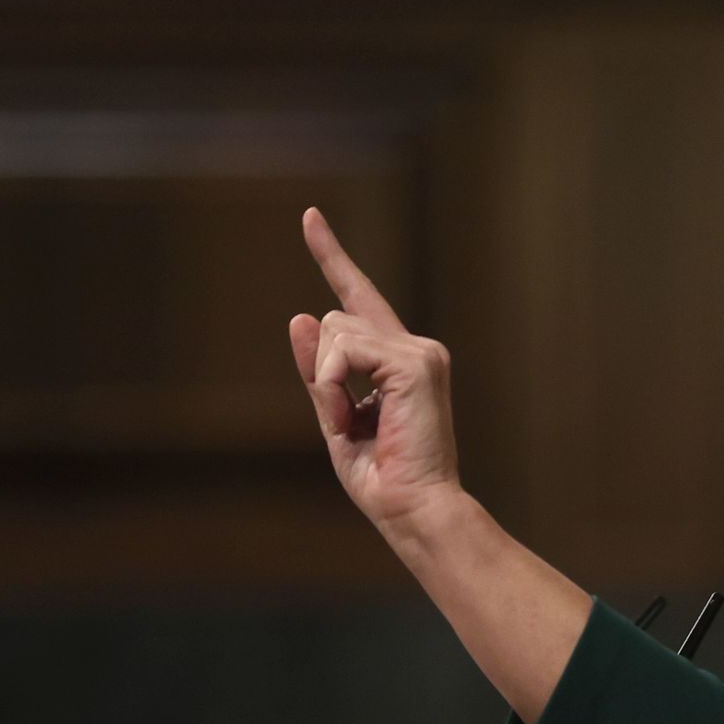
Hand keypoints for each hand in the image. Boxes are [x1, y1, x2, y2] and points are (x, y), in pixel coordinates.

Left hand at [289, 207, 461, 530]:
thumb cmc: (381, 477)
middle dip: (322, 372)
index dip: (331, 255)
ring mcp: (421, 352)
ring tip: (355, 424)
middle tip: (347, 423)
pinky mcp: (416, 362)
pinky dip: (333, 387)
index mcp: (400, 361)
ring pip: (336, 330)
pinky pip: (344, 351)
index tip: (309, 216)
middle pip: (334, 319)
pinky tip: (355, 417)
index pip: (358, 297)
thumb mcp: (334, 417)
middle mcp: (417, 348)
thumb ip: (320, 371)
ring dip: (326, 383)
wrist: (412, 507)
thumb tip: (302, 315)